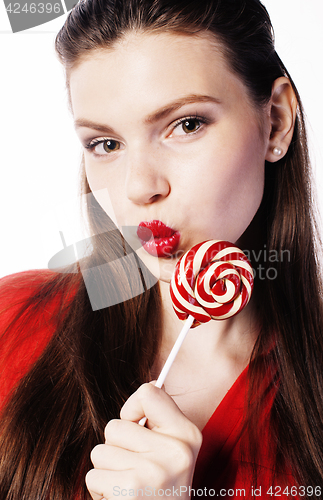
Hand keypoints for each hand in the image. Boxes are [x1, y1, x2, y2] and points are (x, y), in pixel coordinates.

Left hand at [86, 383, 202, 499]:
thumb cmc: (161, 489)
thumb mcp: (173, 451)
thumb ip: (160, 421)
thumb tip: (149, 386)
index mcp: (188, 434)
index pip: (149, 392)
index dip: (133, 408)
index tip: (138, 426)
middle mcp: (175, 451)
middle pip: (115, 425)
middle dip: (117, 448)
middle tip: (135, 469)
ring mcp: (153, 471)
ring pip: (100, 450)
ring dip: (107, 470)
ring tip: (128, 486)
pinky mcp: (130, 490)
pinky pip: (94, 474)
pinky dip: (101, 489)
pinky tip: (120, 499)